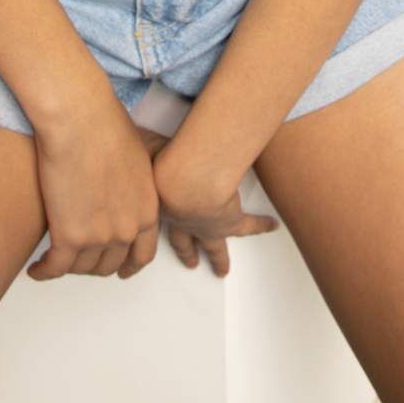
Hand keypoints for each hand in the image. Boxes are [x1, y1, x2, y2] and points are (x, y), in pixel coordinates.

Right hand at [26, 97, 161, 282]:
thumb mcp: (135, 158)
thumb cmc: (104, 125)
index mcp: (147, 209)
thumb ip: (132, 185)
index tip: (121, 270)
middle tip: (79, 257)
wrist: (81, 120)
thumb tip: (119, 189)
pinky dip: (43, 272)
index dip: (129, 266)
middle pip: (109, 265)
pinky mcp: (69, 237)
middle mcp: (127, 229)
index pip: (143, 254)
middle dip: (94, 264)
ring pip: (81, 268)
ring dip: (67, 267)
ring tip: (54, 259)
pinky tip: (35, 269)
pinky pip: (54, 268)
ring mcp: (99, 237)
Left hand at [150, 139, 279, 277]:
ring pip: (214, 247)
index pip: (158, 215)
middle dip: (187, 253)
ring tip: (223, 269)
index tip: (158, 227)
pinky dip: (261, 225)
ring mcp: (206, 227)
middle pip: (185, 243)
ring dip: (219, 257)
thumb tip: (132, 132)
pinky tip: (271, 226)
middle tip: (191, 263)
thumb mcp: (148, 151)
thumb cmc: (163, 167)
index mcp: (162, 207)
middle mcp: (183, 222)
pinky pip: (249, 227)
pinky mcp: (230, 223)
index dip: (156, 221)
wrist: (187, 183)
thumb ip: (141, 144)